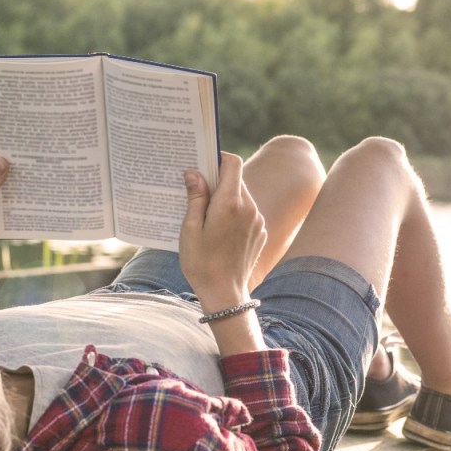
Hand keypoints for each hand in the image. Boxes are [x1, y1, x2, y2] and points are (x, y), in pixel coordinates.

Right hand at [179, 152, 267, 311]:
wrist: (225, 293)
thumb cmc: (202, 262)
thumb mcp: (190, 229)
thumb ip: (195, 198)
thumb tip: (194, 173)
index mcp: (230, 203)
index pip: (233, 163)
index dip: (219, 157)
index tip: (203, 162)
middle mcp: (250, 208)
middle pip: (236, 180)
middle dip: (217, 180)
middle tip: (196, 189)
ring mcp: (258, 221)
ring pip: (242, 197)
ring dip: (225, 198)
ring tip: (204, 213)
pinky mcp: (261, 233)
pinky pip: (247, 213)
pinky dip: (234, 214)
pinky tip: (218, 229)